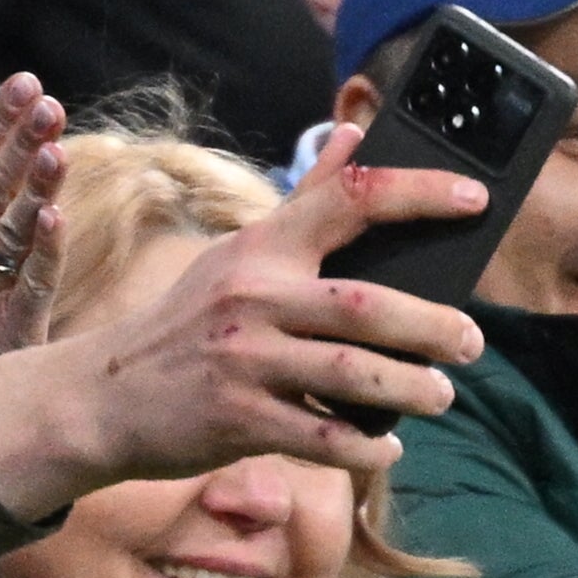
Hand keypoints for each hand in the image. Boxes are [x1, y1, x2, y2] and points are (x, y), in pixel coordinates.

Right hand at [0, 123, 484, 514]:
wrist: (102, 399)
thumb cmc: (187, 324)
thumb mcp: (237, 255)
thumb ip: (304, 202)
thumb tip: (352, 133)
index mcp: (260, 247)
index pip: (349, 198)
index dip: (419, 192)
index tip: (475, 198)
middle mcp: (252, 297)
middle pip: (366, 304)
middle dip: (433, 326)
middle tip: (471, 342)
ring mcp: (244, 360)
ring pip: (354, 373)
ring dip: (413, 389)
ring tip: (442, 394)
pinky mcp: (238, 420)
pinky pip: (323, 436)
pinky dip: (365, 443)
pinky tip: (386, 443)